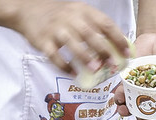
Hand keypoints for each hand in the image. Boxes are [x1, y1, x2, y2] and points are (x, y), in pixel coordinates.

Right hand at [10, 1, 129, 74]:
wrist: (28, 10)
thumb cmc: (59, 15)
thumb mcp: (78, 13)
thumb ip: (94, 27)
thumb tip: (116, 48)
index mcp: (83, 11)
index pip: (105, 24)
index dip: (118, 39)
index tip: (126, 53)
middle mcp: (70, 18)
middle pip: (90, 35)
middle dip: (103, 51)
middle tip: (112, 65)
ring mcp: (55, 29)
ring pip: (72, 44)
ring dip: (85, 58)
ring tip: (95, 70)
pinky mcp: (43, 41)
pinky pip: (54, 55)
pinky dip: (64, 66)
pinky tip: (73, 74)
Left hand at [114, 33, 155, 119]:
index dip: (150, 117)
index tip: (146, 118)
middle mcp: (148, 94)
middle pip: (139, 110)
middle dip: (134, 114)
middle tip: (131, 112)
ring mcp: (136, 86)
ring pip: (127, 101)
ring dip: (122, 106)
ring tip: (121, 105)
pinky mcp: (126, 77)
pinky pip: (120, 88)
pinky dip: (117, 92)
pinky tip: (116, 94)